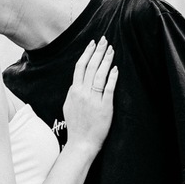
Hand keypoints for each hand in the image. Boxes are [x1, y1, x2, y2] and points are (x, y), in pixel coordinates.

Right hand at [61, 37, 117, 151]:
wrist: (81, 143)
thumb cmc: (76, 126)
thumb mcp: (68, 106)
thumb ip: (72, 93)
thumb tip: (76, 82)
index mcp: (74, 91)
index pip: (80, 67)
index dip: (87, 53)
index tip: (93, 43)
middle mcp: (82, 93)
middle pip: (90, 67)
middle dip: (98, 52)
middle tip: (105, 40)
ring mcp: (93, 100)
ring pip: (100, 75)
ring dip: (106, 60)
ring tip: (112, 50)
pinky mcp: (104, 107)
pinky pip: (109, 89)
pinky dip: (112, 77)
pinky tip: (116, 69)